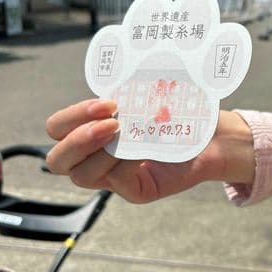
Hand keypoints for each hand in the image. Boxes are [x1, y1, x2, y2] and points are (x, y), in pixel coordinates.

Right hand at [46, 99, 254, 203]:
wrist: (213, 134)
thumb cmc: (177, 109)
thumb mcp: (145, 95)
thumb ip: (121, 93)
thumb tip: (109, 80)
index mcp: (91, 130)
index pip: (57, 129)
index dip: (72, 116)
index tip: (108, 102)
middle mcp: (97, 156)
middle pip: (57, 160)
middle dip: (76, 139)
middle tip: (110, 123)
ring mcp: (115, 177)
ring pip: (82, 175)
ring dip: (100, 151)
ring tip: (126, 132)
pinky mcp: (137, 191)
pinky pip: (117, 182)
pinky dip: (126, 163)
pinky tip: (143, 150)